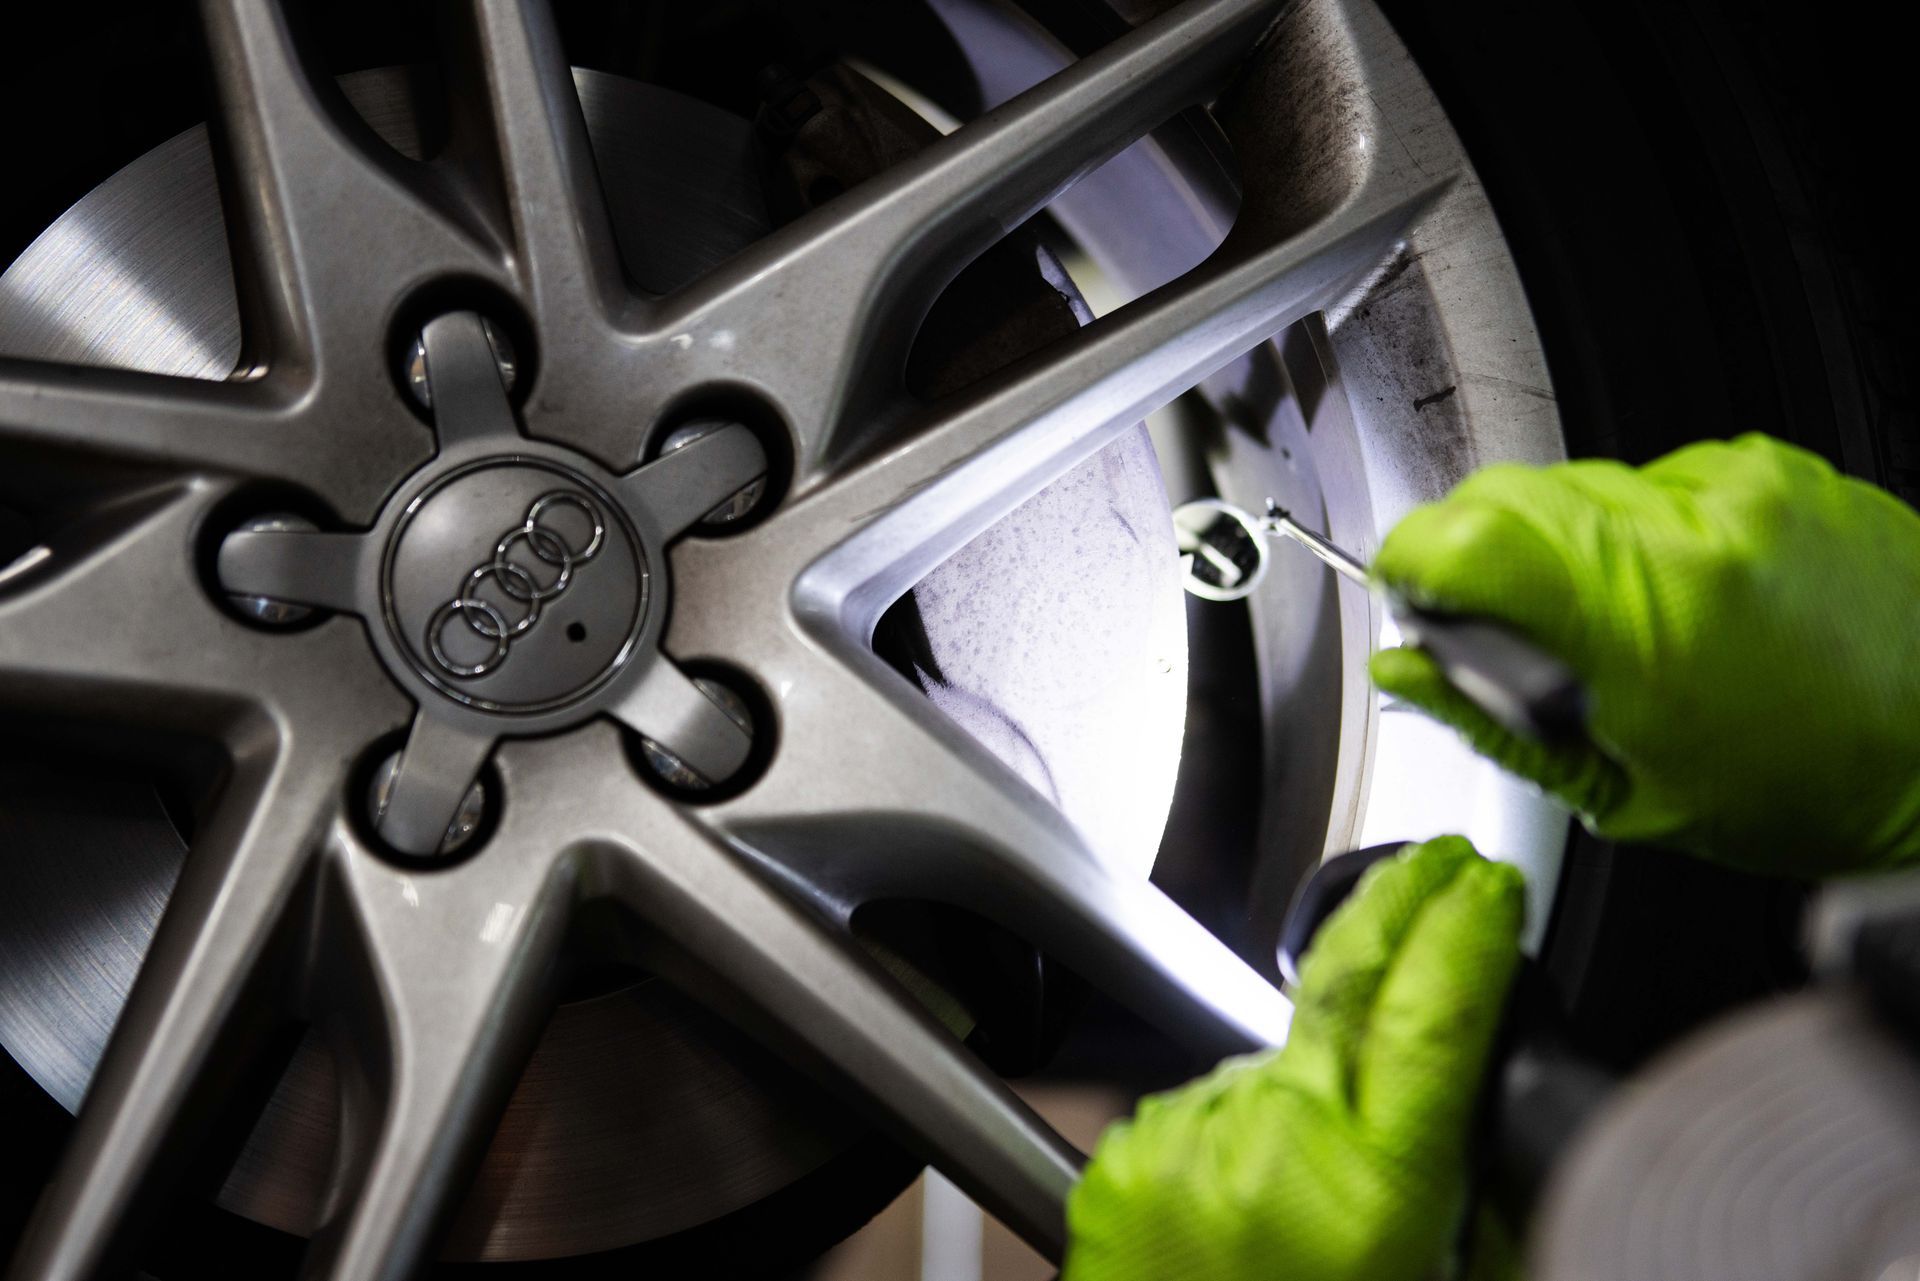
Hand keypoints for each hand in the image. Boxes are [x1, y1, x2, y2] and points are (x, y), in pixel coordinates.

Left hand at [1064, 837, 1523, 1280]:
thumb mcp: (1444, 1278)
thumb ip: (1464, 1183)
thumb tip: (1475, 1083)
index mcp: (1371, 1193)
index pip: (1430, 1013)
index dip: (1464, 929)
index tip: (1485, 886)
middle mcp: (1271, 1147)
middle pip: (1341, 980)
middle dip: (1396, 904)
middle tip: (1436, 868)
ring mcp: (1188, 1144)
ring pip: (1270, 1056)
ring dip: (1301, 1084)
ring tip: (1310, 1194)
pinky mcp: (1127, 1154)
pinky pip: (1205, 1105)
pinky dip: (1236, 1129)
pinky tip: (1248, 1206)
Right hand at [1372, 434, 1919, 875]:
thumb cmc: (1809, 790)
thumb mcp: (1624, 794)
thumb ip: (1494, 723)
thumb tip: (1408, 671)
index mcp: (1642, 625)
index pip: (1465, 537)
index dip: (1414, 562)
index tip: (1418, 599)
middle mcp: (1692, 534)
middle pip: (1505, 495)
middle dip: (1482, 558)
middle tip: (1530, 637)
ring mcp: (1739, 488)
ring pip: (1575, 483)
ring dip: (1568, 545)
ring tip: (1634, 623)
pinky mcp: (1774, 465)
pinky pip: (1655, 478)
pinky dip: (1647, 530)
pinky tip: (1693, 593)